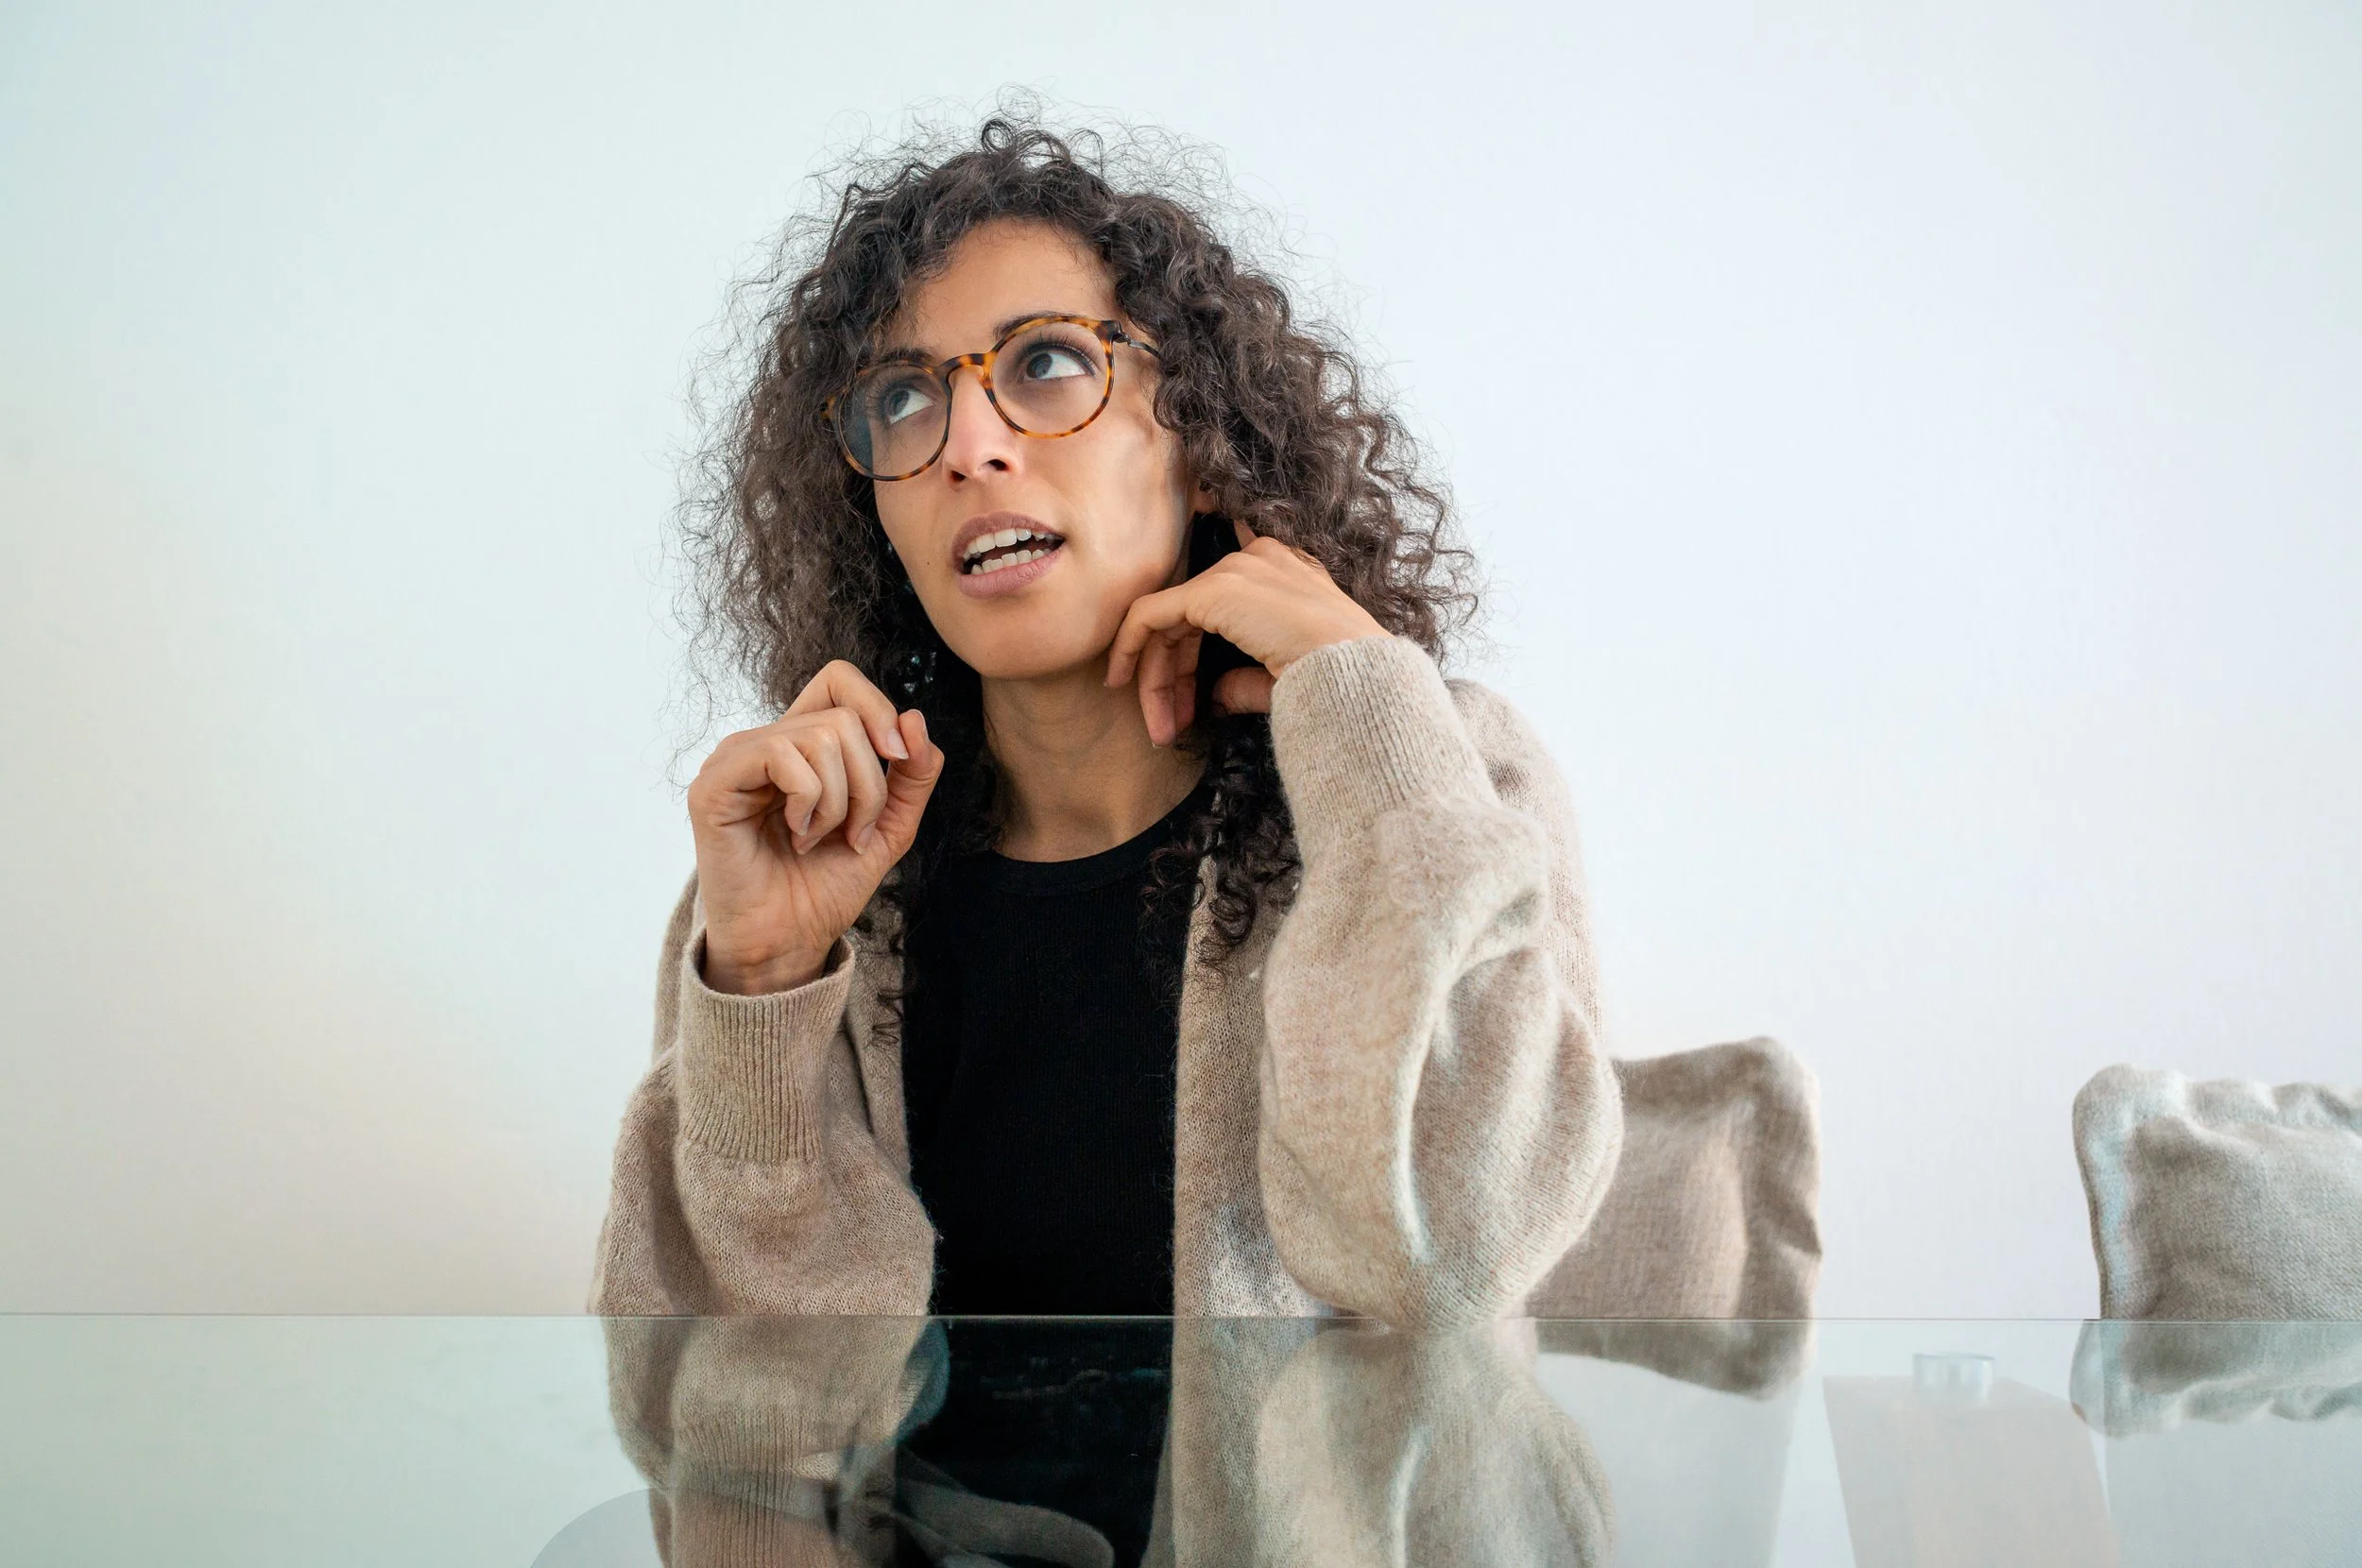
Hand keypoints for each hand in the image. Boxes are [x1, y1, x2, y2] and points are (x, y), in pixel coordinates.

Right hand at [686, 661, 944, 994]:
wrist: (788, 942)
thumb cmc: (825, 887)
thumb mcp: (890, 826)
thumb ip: (913, 775)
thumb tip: (915, 719)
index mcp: (802, 743)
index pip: (840, 679)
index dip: (878, 708)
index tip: (898, 759)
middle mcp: (766, 741)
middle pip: (844, 716)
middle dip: (869, 784)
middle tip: (852, 831)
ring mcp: (735, 758)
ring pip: (821, 736)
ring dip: (839, 801)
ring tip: (817, 838)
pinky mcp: (714, 784)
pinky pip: (782, 755)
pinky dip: (808, 802)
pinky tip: (795, 835)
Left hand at [1104, 519, 1389, 744]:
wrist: (1360, 680)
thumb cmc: (1340, 682)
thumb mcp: (1286, 676)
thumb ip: (1247, 680)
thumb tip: (1216, 696)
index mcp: (1286, 574)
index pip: (1221, 601)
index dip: (1192, 648)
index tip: (1184, 695)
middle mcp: (1259, 560)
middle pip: (1191, 614)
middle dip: (1174, 674)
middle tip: (1167, 726)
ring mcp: (1235, 572)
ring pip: (1168, 619)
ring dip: (1156, 677)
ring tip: (1158, 729)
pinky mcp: (1213, 591)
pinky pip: (1150, 615)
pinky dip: (1129, 648)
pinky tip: (1119, 681)